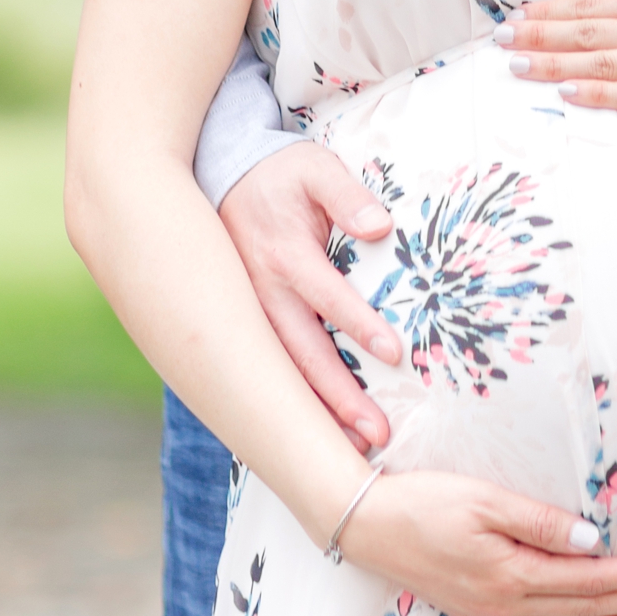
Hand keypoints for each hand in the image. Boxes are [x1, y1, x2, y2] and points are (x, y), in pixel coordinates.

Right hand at [219, 142, 400, 451]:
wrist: (222, 176)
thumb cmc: (281, 174)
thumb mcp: (314, 169)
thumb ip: (346, 195)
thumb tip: (380, 226)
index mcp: (283, 254)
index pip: (327, 296)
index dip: (360, 324)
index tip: (394, 354)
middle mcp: (262, 292)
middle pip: (303, 354)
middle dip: (339, 397)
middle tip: (376, 433)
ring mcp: (249, 313)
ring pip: (283, 372)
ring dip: (317, 411)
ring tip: (353, 447)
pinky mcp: (246, 324)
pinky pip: (266, 369)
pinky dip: (287, 403)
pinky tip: (308, 436)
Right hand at [341, 473, 616, 615]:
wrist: (369, 527)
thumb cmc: (425, 502)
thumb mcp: (483, 499)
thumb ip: (539, 521)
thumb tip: (591, 539)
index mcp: (513, 571)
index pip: (589, 576)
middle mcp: (507, 601)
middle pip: (585, 605)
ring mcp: (492, 613)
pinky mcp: (478, 615)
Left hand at [497, 0, 616, 128]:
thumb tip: (577, 2)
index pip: (595, 4)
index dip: (551, 11)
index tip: (517, 16)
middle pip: (590, 32)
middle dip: (540, 35)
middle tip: (501, 40)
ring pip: (604, 63)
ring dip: (556, 64)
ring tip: (518, 64)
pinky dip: (597, 93)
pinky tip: (566, 91)